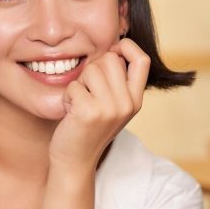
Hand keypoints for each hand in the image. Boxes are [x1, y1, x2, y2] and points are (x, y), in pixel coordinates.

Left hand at [48, 38, 149, 171]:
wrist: (76, 161)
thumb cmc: (89, 129)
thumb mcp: (112, 106)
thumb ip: (118, 82)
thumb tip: (114, 47)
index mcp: (136, 100)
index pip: (142, 59)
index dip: (126, 47)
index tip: (111, 52)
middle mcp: (127, 104)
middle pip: (111, 59)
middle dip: (93, 69)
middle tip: (87, 90)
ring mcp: (110, 109)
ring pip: (91, 69)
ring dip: (79, 83)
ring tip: (79, 103)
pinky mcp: (90, 112)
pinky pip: (74, 85)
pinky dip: (67, 96)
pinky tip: (71, 112)